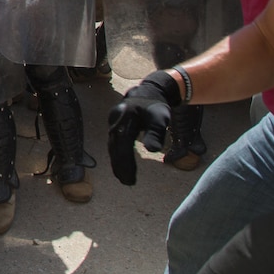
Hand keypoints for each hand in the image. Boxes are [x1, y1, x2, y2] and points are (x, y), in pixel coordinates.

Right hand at [107, 70, 181, 184]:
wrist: (149, 91)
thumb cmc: (156, 106)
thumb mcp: (160, 119)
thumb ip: (156, 133)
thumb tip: (153, 150)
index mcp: (125, 120)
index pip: (122, 146)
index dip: (125, 164)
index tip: (130, 179)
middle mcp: (115, 121)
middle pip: (114, 148)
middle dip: (120, 166)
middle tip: (126, 182)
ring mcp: (113, 122)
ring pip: (112, 146)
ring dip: (117, 162)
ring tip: (123, 178)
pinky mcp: (115, 125)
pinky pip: (114, 142)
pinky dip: (117, 154)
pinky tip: (121, 164)